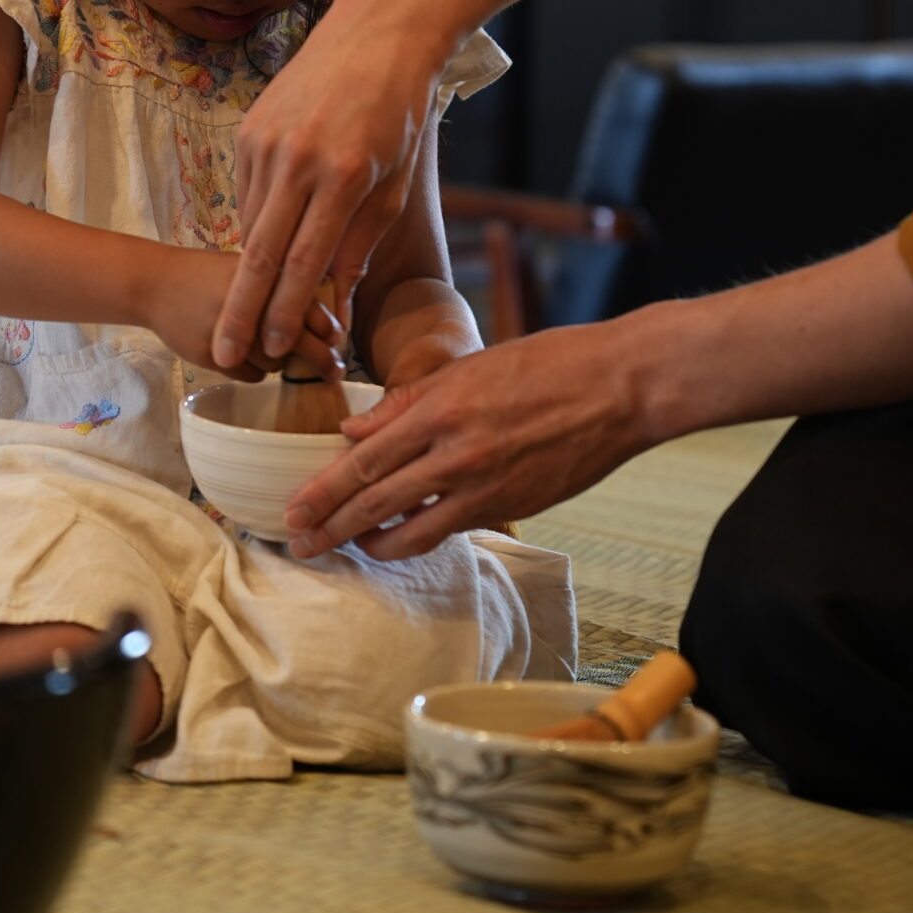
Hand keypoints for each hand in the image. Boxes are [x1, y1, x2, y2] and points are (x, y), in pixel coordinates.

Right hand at [146, 248, 345, 380]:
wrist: (156, 284)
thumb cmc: (209, 276)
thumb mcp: (250, 269)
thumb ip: (285, 289)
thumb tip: (329, 326)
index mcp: (268, 278)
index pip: (314, 312)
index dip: (330, 332)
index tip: (336, 342)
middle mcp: (255, 306)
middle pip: (303, 345)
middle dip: (322, 362)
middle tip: (333, 373)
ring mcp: (236, 332)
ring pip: (277, 365)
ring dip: (277, 362)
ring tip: (260, 346)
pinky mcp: (217, 355)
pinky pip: (252, 376)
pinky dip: (251, 369)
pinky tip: (236, 352)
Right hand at [215, 0, 447, 369]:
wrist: (374, 38)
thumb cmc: (396, 115)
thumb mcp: (393, 185)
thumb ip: (360, 243)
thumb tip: (336, 301)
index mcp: (343, 178)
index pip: (305, 262)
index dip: (286, 311)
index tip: (271, 348)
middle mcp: (297, 160)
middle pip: (260, 253)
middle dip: (240, 310)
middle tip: (223, 351)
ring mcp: (267, 143)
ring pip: (251, 224)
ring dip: (255, 265)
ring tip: (260, 296)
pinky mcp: (249, 129)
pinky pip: (246, 193)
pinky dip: (258, 221)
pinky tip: (273, 230)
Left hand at [282, 322, 653, 559]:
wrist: (620, 387)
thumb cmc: (548, 363)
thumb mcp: (470, 367)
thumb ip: (407, 402)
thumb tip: (354, 432)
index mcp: (440, 410)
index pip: (364, 460)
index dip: (323, 491)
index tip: (293, 510)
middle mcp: (455, 454)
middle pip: (375, 501)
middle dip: (331, 527)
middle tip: (298, 544)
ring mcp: (484, 486)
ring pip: (411, 530)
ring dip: (370, 543)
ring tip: (344, 548)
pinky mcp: (512, 506)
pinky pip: (452, 529)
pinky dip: (419, 537)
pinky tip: (400, 539)